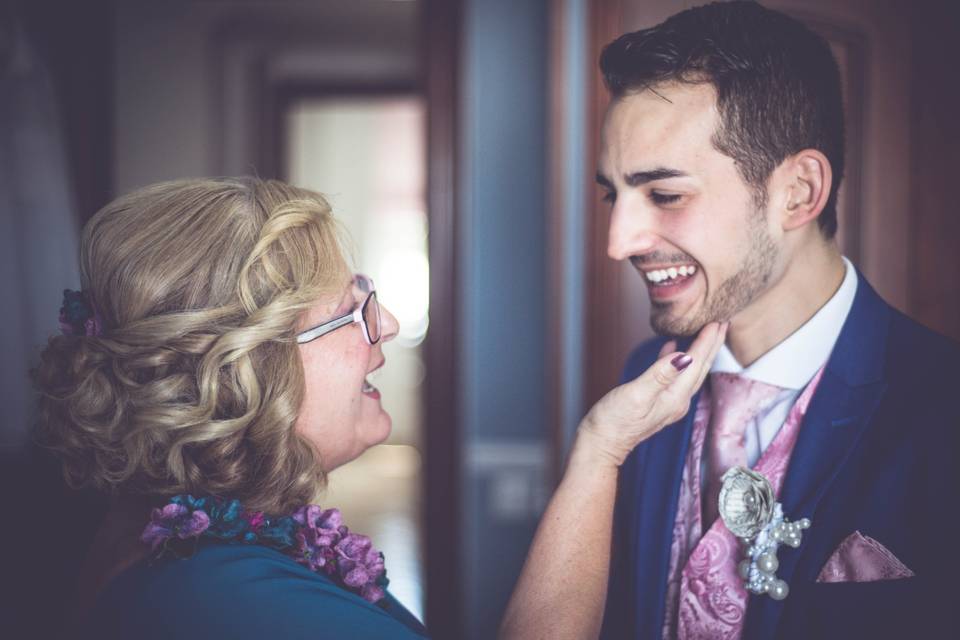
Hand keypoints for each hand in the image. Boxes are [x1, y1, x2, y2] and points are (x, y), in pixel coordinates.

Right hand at [575, 322, 727, 467]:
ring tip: (705, 333)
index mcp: (675, 398)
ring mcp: (667, 403)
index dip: (706, 342)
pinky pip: (674, 376)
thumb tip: (684, 356)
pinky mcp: (656, 402)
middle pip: (700, 368)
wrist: (600, 445)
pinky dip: (676, 360)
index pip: (696, 364)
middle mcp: (677, 401)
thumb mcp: (636, 394)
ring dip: (698, 351)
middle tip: (721, 323)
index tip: (716, 322)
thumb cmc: (614, 422)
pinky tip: (672, 349)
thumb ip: (660, 374)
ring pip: (690, 371)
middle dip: (711, 346)